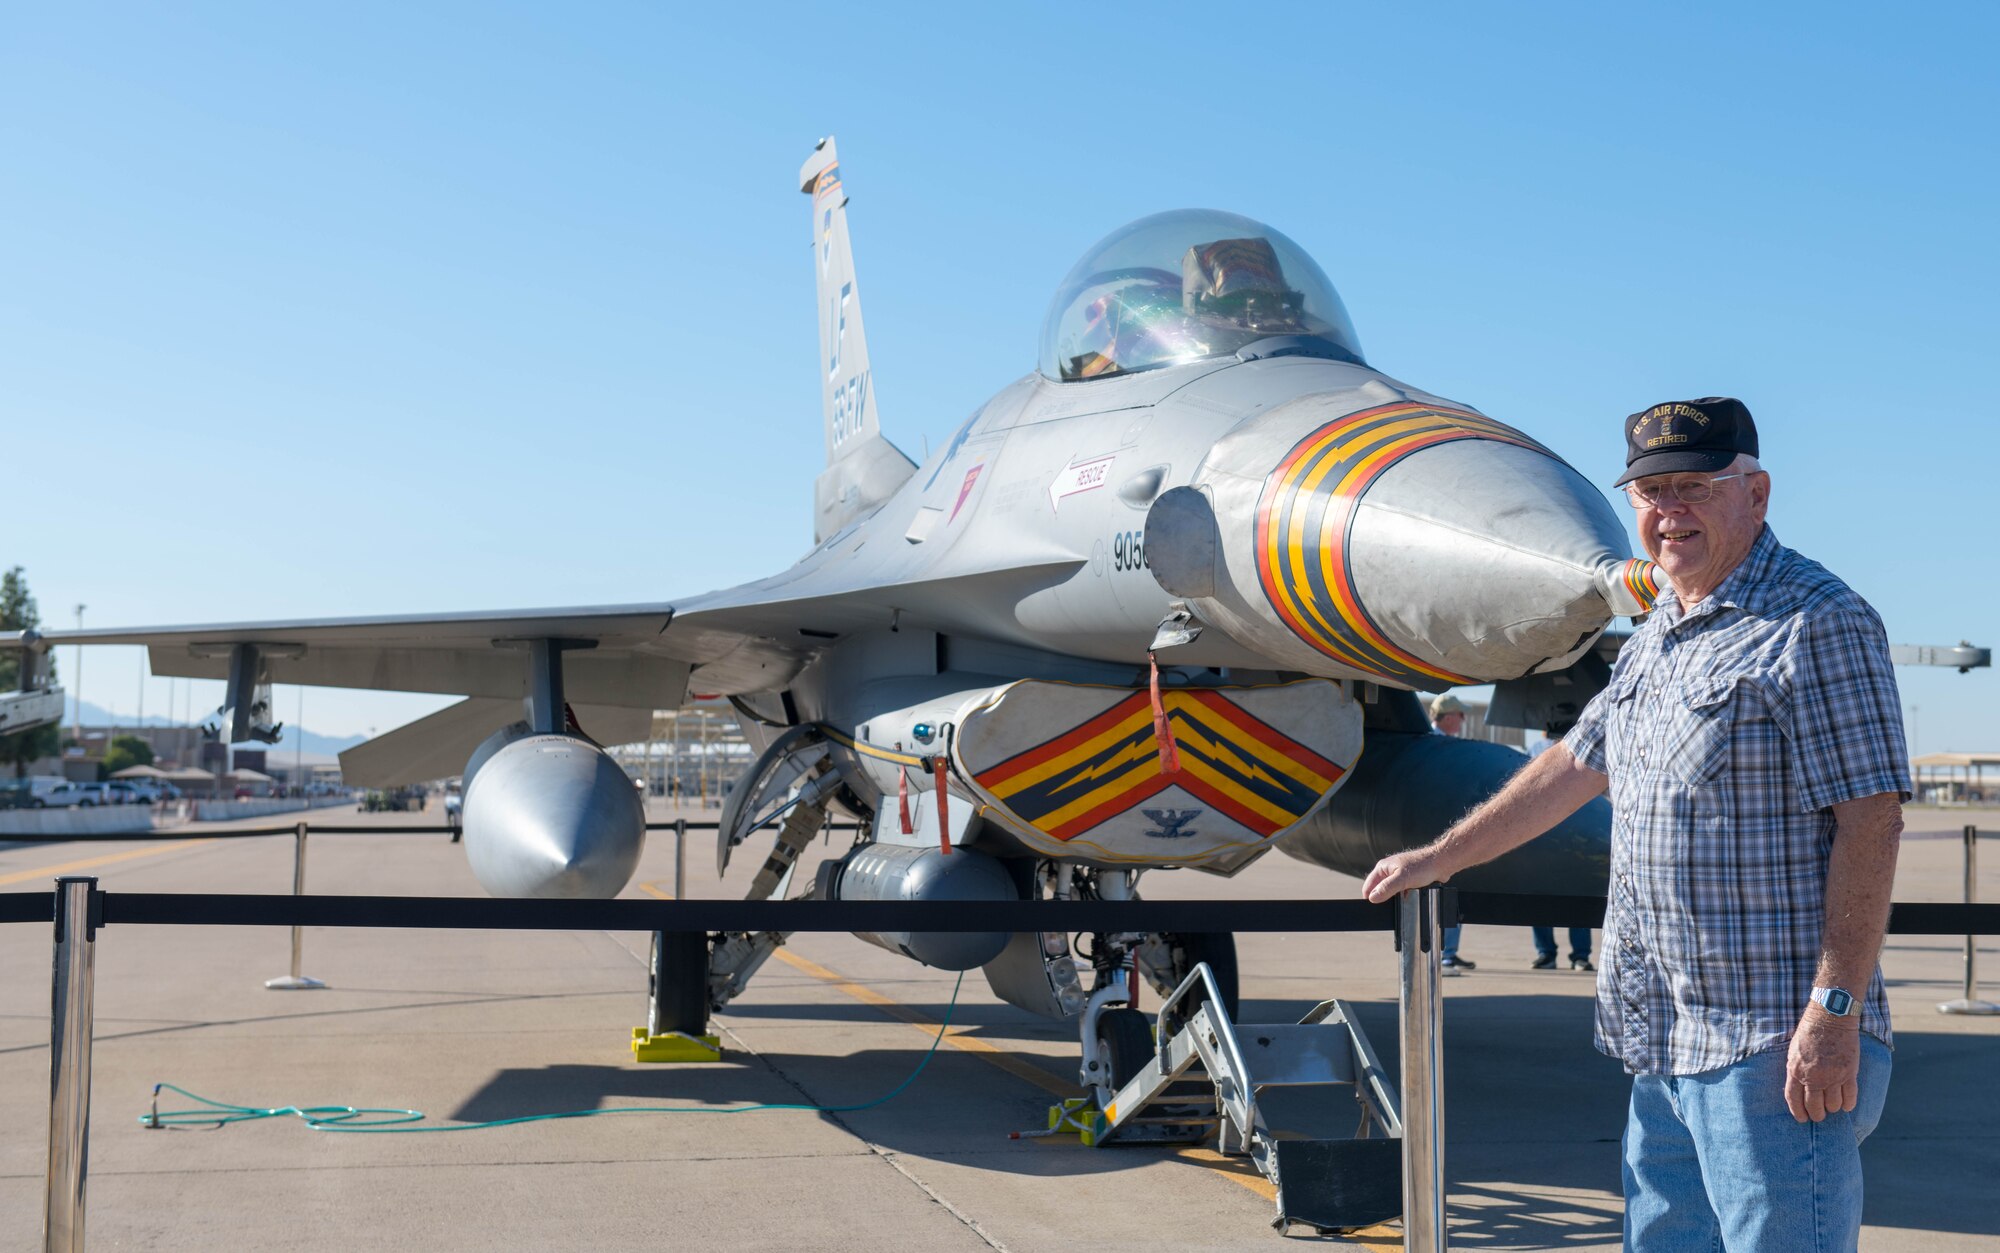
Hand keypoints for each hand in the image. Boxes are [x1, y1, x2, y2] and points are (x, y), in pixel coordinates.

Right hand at [1362, 848, 1445, 903]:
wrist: (1441, 863)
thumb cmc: (1423, 865)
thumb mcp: (1402, 879)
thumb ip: (1386, 888)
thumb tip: (1372, 897)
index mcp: (1383, 867)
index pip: (1369, 885)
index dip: (1370, 897)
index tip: (1374, 907)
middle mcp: (1389, 870)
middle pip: (1379, 889)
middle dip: (1383, 897)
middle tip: (1391, 903)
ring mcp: (1398, 875)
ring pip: (1390, 891)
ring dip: (1395, 897)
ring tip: (1403, 898)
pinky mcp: (1407, 880)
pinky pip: (1401, 891)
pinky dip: (1404, 896)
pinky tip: (1410, 897)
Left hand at [1784, 1007, 1860, 1122]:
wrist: (1830, 1018)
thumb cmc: (1809, 1033)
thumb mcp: (1793, 1052)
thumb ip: (1795, 1071)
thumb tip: (1798, 1089)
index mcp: (1795, 1070)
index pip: (1793, 1099)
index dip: (1798, 1112)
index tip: (1802, 1119)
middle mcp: (1813, 1077)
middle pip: (1814, 1106)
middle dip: (1817, 1114)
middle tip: (1819, 1116)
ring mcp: (1832, 1076)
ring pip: (1834, 1105)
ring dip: (1833, 1108)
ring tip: (1832, 1106)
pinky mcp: (1849, 1073)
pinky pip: (1850, 1097)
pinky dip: (1848, 1104)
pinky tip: (1847, 1105)